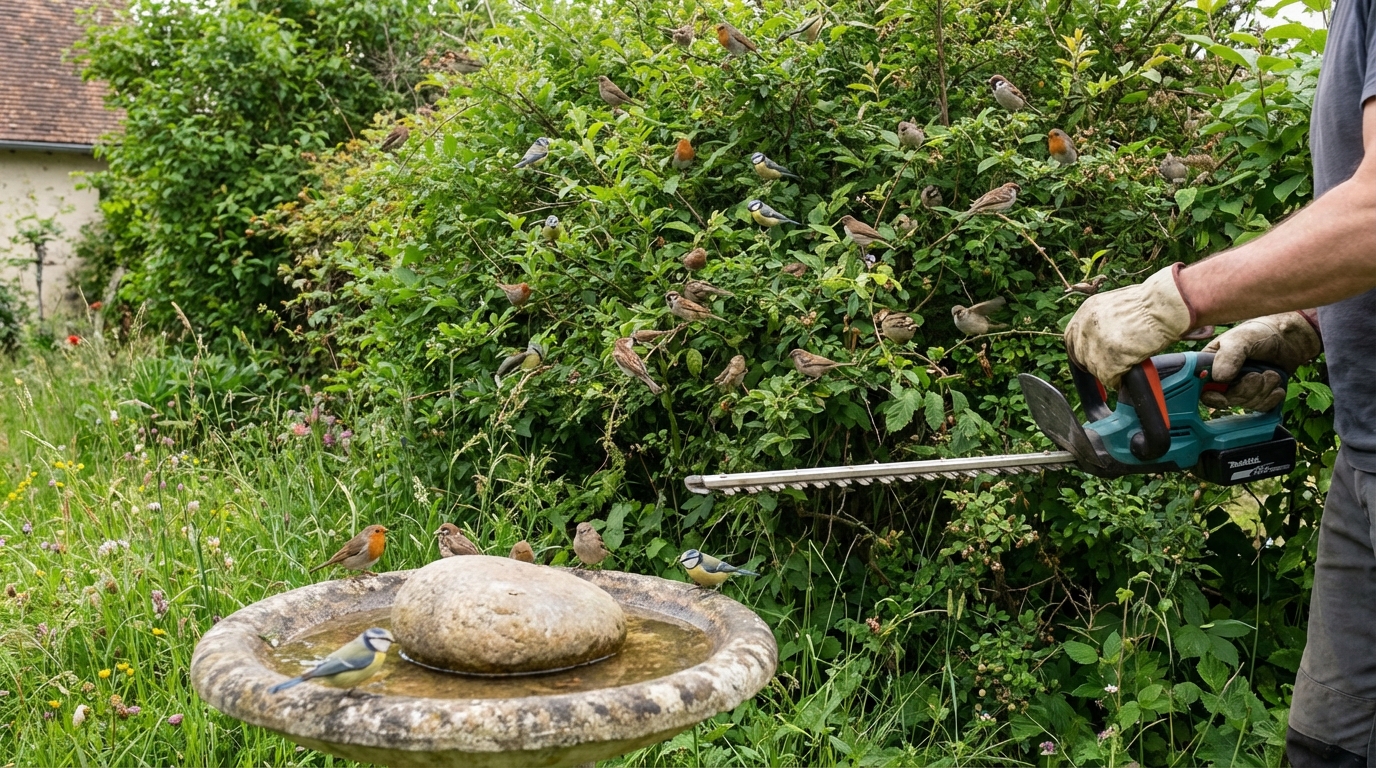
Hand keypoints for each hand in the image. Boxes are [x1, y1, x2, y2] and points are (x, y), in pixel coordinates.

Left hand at [1064, 264, 1206, 388]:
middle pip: (1080, 355)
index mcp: (1087, 311)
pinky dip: (1119, 380)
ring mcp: (1094, 345)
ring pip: (1095, 369)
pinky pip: (1110, 379)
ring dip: (1110, 370)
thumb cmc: (1152, 303)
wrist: (1164, 306)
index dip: (1082, 350)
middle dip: (1095, 363)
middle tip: (1111, 365)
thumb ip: (1106, 320)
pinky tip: (1130, 372)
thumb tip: (1106, 334)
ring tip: (1128, 364)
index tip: (1090, 358)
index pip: (1073, 337)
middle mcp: (1085, 327)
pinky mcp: (1107, 362)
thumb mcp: (1118, 305)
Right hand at [1200, 312, 1320, 410]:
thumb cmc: (1259, 333)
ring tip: (1272, 374)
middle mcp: (1222, 380)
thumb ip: (1228, 356)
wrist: (1287, 338)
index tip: (1223, 398)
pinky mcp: (1256, 396)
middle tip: (1258, 375)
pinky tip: (1276, 385)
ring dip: (1262, 391)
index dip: (1211, 397)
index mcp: (1209, 366)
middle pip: (1226, 400)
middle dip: (1246, 390)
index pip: (1201, 388)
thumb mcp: (1240, 339)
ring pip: (1245, 404)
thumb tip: (1220, 378)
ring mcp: (1240, 389)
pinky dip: (1271, 398)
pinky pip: (1260, 408)